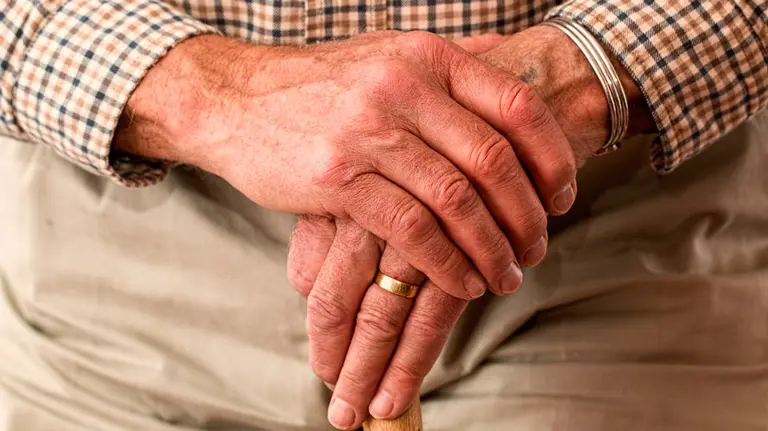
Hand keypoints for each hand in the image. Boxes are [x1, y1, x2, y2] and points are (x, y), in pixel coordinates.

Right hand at [115, 31, 577, 300]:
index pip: (516, 105)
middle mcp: (402, 87)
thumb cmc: (321, 87)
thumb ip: (447, 62)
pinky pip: (411, 229)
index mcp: (426, 56)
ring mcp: (368, 132)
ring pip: (456, 200)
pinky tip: (462, 282)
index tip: (563, 197)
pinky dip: (446, 262)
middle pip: (493, 159)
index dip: (553, 156)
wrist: (236, 100)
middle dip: (526, 214)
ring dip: (491, 247)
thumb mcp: (386, 54)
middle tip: (537, 248)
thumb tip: (508, 58)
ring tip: (506, 275)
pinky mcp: (338, 179)